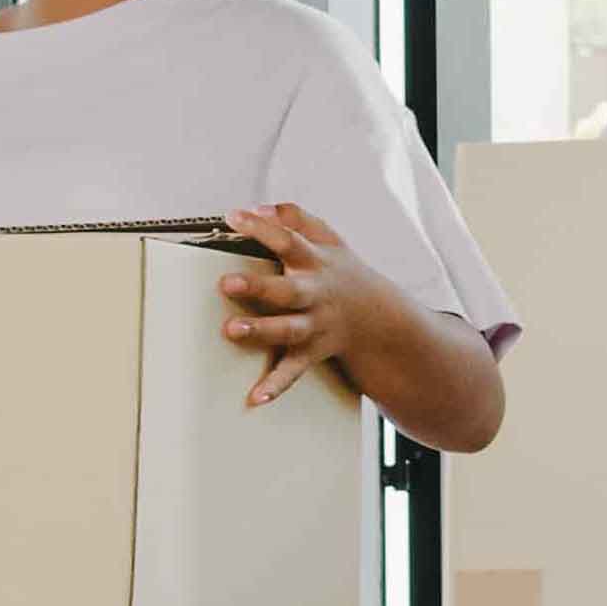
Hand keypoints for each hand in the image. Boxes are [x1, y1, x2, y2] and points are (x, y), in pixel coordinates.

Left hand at [218, 202, 399, 409]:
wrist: (380, 319)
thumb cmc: (341, 273)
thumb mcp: (327, 238)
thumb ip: (294, 218)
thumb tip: (256, 208)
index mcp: (316, 262)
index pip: (289, 239)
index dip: (262, 227)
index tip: (233, 217)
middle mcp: (316, 294)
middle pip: (287, 290)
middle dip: (258, 287)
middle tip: (226, 283)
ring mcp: (315, 325)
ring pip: (288, 330)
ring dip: (261, 331)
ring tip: (232, 331)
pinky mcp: (312, 352)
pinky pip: (294, 370)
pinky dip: (276, 385)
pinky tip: (255, 397)